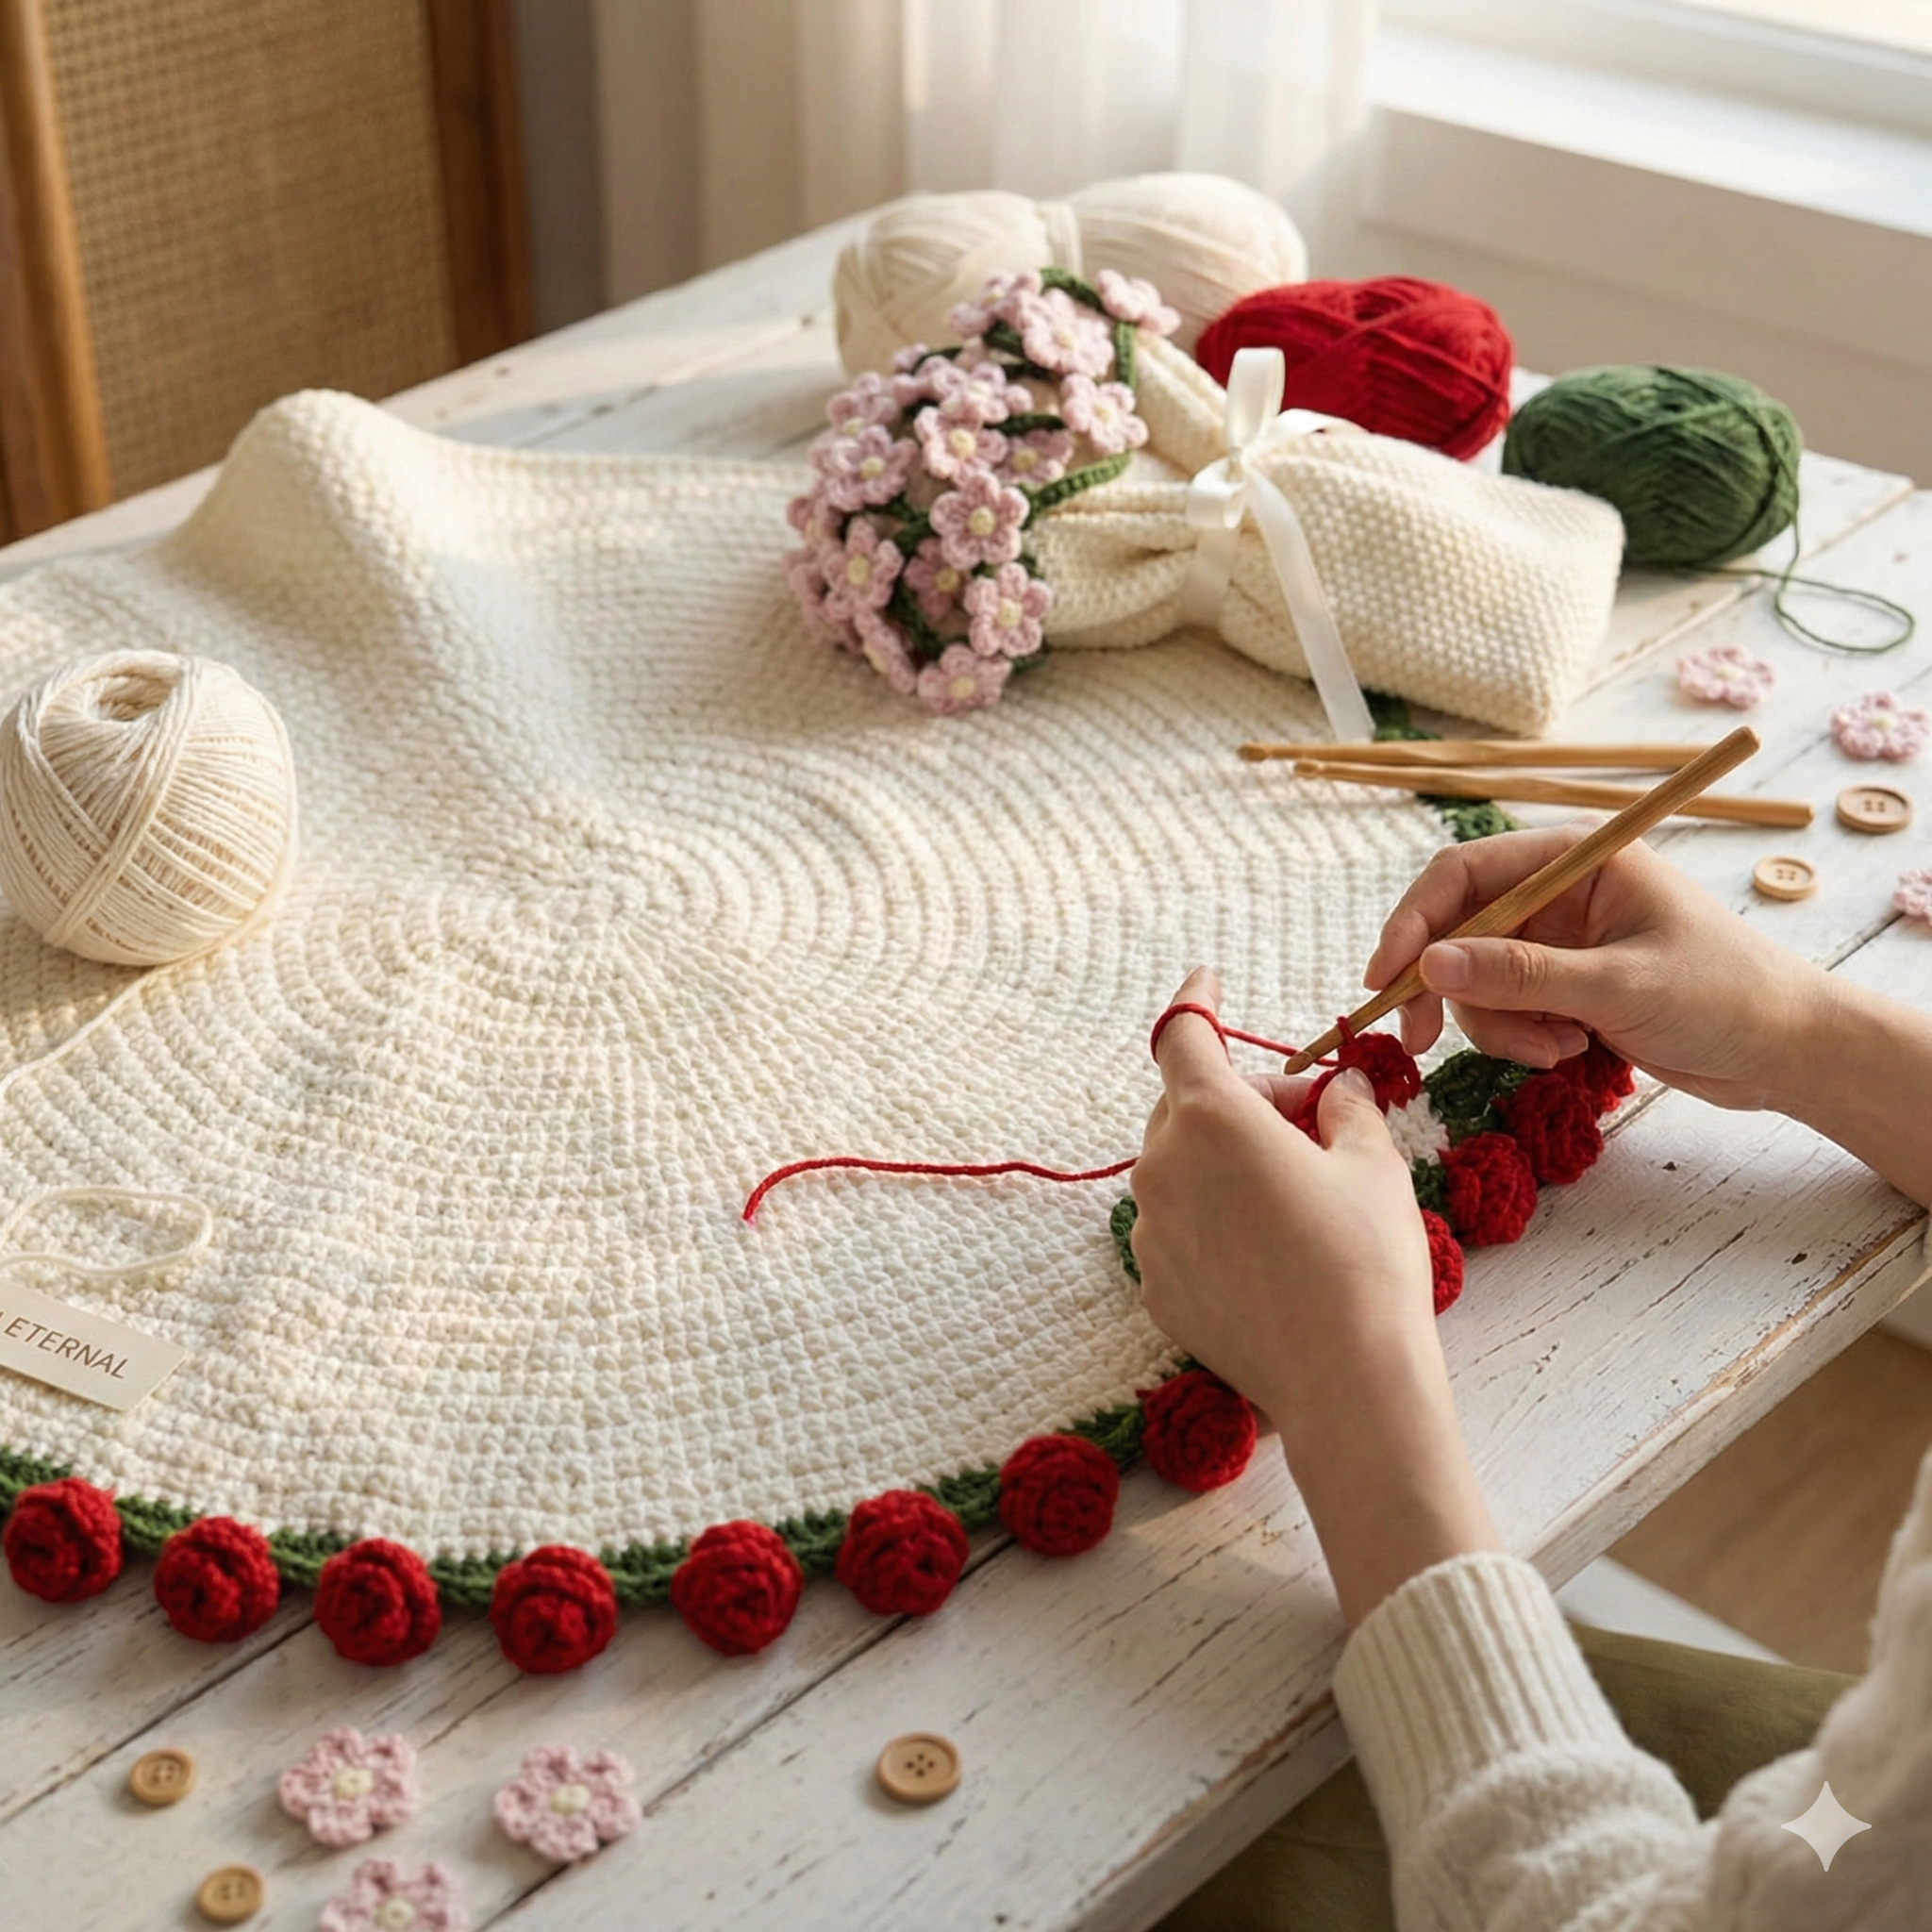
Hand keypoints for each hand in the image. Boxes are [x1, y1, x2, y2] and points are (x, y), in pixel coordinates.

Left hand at [1132, 968, 1498, 1622]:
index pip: (1182, 1033)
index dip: (1195, 1000)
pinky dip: (1213, 1217)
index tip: (1207, 980)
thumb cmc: (1366, 1261)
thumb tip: (1335, 1088)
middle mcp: (1162, 1165)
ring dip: (1225, 1160)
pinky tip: (1272, 1249)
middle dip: (1243, 1099)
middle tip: (1311, 1120)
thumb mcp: (1373, 1165)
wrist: (1346, 1382)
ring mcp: (1150, 1230)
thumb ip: (1345, 1108)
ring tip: (1298, 1190)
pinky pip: (1176, 1226)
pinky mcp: (1154, 1285)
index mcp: (1211, 1117)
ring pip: (1180, 1167)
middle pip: (1186, 1104)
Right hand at [1363, 828, 1825, 1110]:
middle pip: (1456, 930)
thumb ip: (1520, 975)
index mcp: (1576, 859)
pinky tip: (1572, 1051)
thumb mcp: (1617, 985)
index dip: (1413, 923)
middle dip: (1443, 988)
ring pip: (1474, 980)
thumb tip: (1429, 967)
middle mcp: (1558, 892)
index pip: (1463, 874)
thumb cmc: (1723, 996)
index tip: (1384, 979)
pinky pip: (1503, 1010)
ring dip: (1499, 1024)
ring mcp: (1558, 940)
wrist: (1786, 1051)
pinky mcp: (1562, 985)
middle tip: (1418, 1043)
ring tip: (1556, 1049)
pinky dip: (1521, 1038)